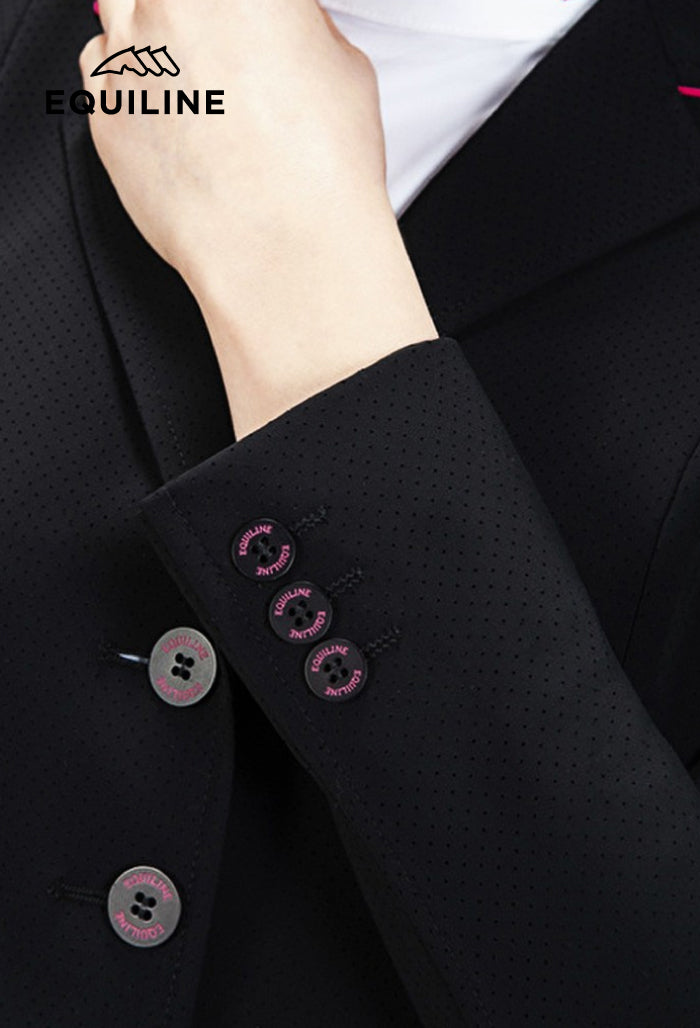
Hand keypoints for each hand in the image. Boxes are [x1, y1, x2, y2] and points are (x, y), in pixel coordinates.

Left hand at [80, 0, 436, 437]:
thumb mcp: (345, 68)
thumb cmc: (320, 171)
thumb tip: (286, 28)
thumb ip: (299, 28)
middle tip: (232, 61)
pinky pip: (105, 78)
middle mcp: (173, 5)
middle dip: (197, 21)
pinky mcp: (105, 116)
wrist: (285, 250)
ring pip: (126, 18)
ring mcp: (130, 60)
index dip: (248, 13)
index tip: (254, 34)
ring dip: (156, 40)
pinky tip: (174, 121)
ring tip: (202, 89)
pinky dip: (131, 88)